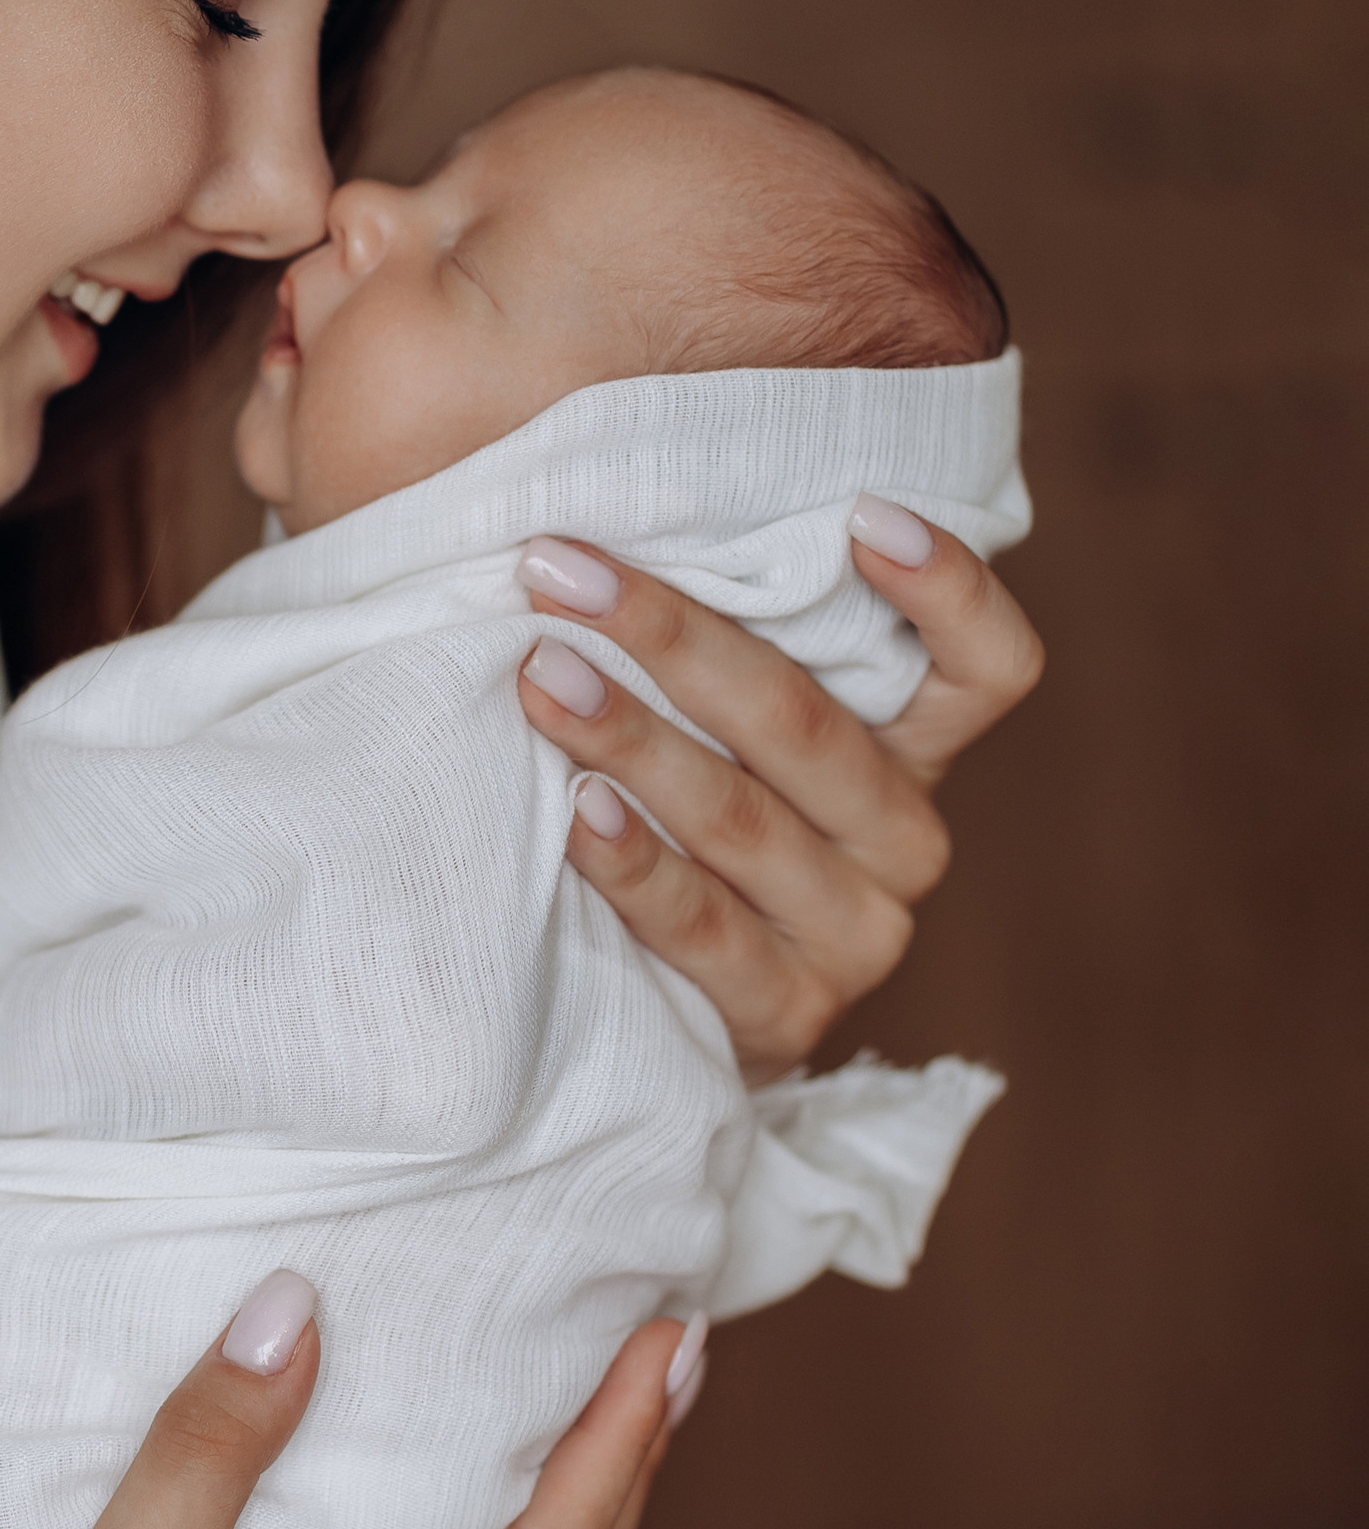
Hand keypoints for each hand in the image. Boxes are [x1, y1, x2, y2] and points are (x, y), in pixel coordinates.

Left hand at [515, 499, 1042, 1083]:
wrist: (663, 1014)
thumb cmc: (682, 822)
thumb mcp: (724, 731)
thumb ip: (721, 645)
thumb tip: (598, 527)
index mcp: (909, 751)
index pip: (987, 668)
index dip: (948, 592)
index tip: (863, 514)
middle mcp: (901, 840)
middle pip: (806, 724)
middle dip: (670, 635)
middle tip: (559, 570)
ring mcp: (852, 934)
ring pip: (741, 817)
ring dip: (629, 737)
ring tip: (541, 674)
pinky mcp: (784, 1013)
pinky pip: (700, 924)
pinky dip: (631, 862)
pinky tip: (572, 811)